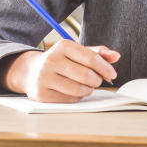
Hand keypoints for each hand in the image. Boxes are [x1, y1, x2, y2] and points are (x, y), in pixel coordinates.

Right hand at [0, 39, 119, 102]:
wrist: (30, 71)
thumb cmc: (59, 61)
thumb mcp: (76, 52)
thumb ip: (97, 53)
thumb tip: (116, 56)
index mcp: (62, 46)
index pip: (91, 58)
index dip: (105, 68)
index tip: (112, 74)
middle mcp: (51, 60)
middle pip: (86, 75)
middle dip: (97, 80)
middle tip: (97, 80)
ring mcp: (45, 77)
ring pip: (79, 89)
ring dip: (88, 90)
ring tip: (85, 85)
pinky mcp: (42, 93)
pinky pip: (69, 99)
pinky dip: (76, 97)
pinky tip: (72, 90)